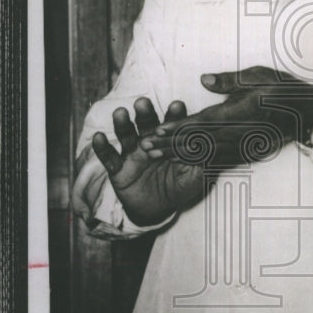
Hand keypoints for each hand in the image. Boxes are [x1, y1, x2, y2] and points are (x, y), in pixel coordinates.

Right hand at [92, 97, 205, 226]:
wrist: (156, 209)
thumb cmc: (177, 188)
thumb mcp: (193, 177)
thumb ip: (201, 161)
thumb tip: (213, 146)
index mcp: (168, 140)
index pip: (172, 125)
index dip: (174, 115)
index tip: (177, 106)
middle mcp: (149, 141)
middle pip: (146, 123)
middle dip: (145, 112)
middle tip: (143, 103)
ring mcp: (131, 153)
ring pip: (126, 135)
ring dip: (122, 124)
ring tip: (120, 113)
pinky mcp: (117, 168)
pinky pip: (108, 157)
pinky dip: (102, 147)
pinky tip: (99, 138)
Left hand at [140, 66, 312, 168]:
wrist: (308, 112)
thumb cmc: (283, 89)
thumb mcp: (259, 75)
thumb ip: (230, 80)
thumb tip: (204, 81)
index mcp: (238, 113)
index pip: (200, 122)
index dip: (177, 128)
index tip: (155, 131)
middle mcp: (238, 132)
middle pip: (196, 141)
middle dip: (168, 145)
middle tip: (144, 148)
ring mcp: (242, 145)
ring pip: (204, 152)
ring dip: (177, 155)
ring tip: (154, 156)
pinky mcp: (247, 152)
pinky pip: (218, 158)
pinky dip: (197, 161)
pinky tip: (182, 162)